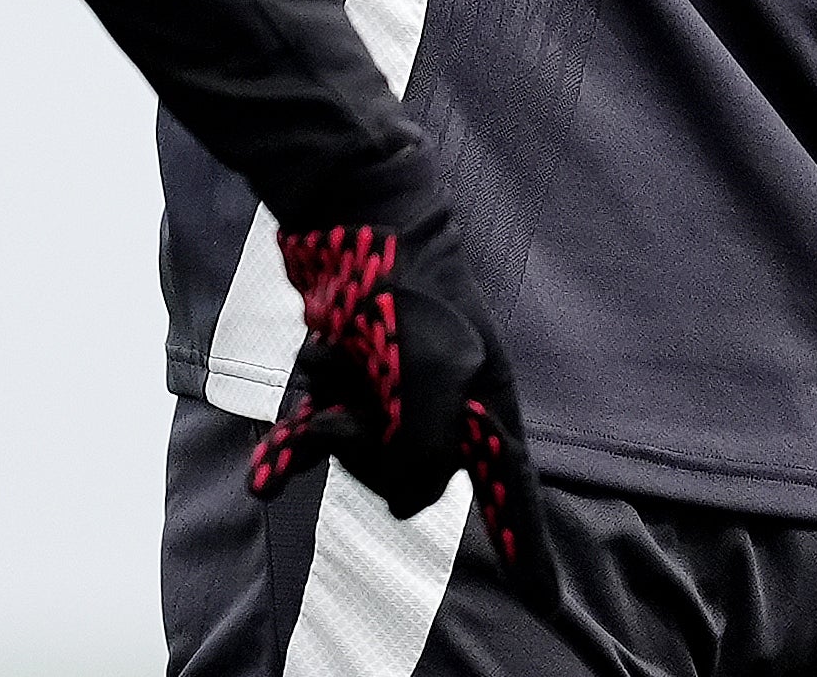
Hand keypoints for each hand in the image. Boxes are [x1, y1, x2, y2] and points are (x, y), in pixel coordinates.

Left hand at [248, 215, 559, 618]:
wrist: (355, 211)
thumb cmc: (407, 286)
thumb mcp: (431, 374)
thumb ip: (424, 449)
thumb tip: (401, 498)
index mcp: (485, 402)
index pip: (514, 492)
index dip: (528, 549)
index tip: (547, 604)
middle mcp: (445, 403)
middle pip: (408, 477)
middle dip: (368, 449)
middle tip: (350, 401)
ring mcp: (395, 391)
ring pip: (356, 450)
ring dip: (332, 411)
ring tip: (331, 356)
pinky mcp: (350, 377)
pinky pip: (318, 428)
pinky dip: (296, 441)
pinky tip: (269, 471)